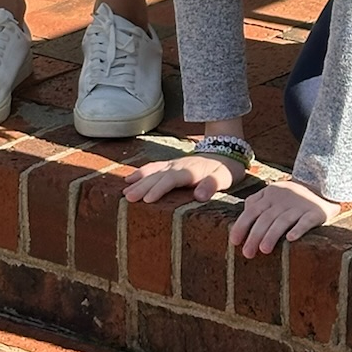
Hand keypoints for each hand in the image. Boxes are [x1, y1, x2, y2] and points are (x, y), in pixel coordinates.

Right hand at [123, 152, 242, 205]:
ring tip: (125, 190)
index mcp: (189, 171)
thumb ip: (212, 185)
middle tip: (128, 197)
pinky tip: (131, 178)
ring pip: (152, 171)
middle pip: (157, 176)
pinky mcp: (171, 164)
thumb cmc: (226, 169)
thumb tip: (199, 196)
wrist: (226, 151)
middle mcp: (178, 165)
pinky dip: (141, 172)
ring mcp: (173, 164)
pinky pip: (153, 167)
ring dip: (138, 180)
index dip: (159, 189)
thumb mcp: (225, 178)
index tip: (147, 200)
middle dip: (142, 186)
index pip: (171, 180)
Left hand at [229, 176, 341, 257]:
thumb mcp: (272, 194)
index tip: (234, 241)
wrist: (321, 187)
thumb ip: (256, 202)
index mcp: (270, 195)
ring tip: (264, 250)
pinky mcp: (315, 212)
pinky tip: (291, 239)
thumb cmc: (290, 197)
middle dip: (255, 235)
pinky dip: (298, 229)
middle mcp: (283, 200)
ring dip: (272, 235)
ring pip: (283, 220)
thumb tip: (242, 216)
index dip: (242, 225)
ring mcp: (299, 205)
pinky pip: (306, 221)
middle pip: (265, 218)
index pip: (252, 210)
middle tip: (247, 253)